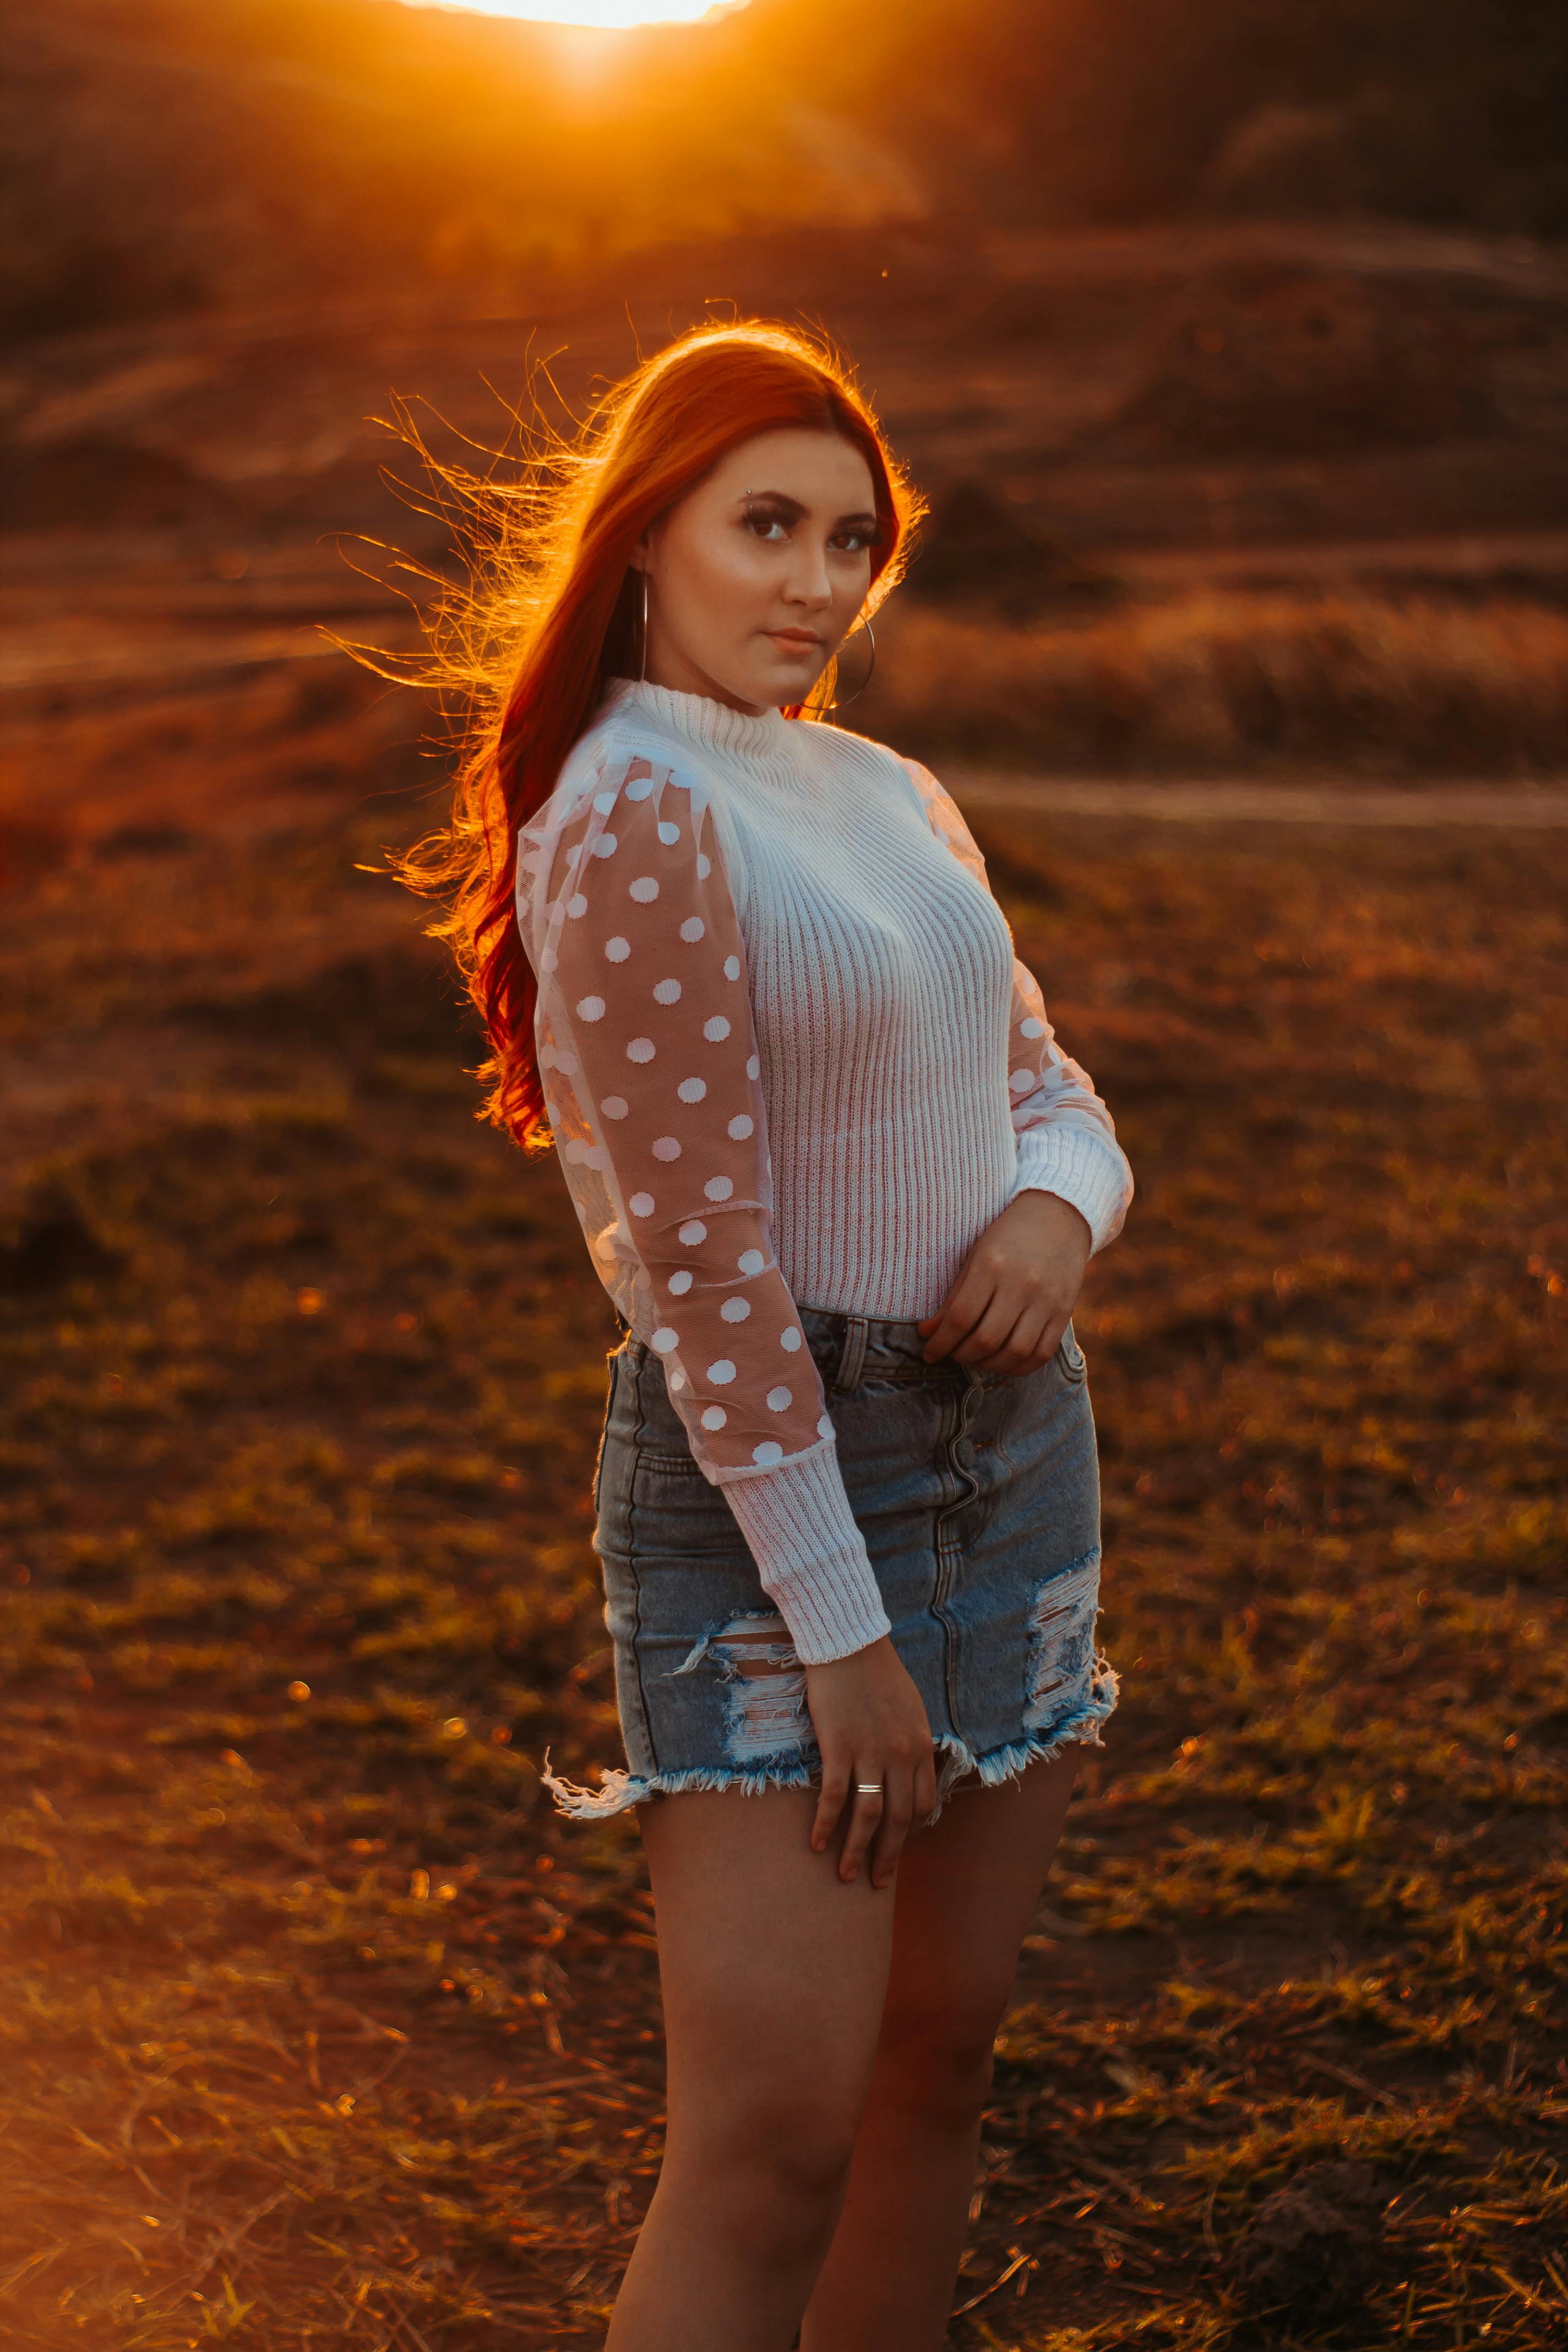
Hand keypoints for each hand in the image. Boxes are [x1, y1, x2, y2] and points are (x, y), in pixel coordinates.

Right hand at [805, 1637, 937, 1888]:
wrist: (849, 1642)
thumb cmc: (877, 1672)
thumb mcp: (910, 1708)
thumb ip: (912, 1742)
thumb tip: (908, 1770)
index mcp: (921, 1746)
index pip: (923, 1804)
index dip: (910, 1830)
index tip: (896, 1845)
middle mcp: (901, 1755)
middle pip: (899, 1819)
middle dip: (888, 1855)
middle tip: (877, 1882)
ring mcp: (871, 1752)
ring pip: (869, 1816)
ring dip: (857, 1851)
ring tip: (847, 1876)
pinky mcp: (839, 1746)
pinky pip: (835, 1796)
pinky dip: (826, 1824)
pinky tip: (815, 1843)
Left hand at [918, 1189, 1089, 1373]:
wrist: (1059, 1218)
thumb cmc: (1008, 1238)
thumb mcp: (975, 1259)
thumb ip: (953, 1298)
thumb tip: (927, 1333)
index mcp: (992, 1265)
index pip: (960, 1318)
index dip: (940, 1343)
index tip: (929, 1353)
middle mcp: (1021, 1284)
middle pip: (986, 1339)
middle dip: (961, 1356)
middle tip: (952, 1355)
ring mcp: (1046, 1300)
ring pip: (1015, 1352)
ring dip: (989, 1365)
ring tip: (976, 1359)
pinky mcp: (1064, 1312)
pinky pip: (1042, 1353)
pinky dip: (1019, 1367)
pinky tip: (1003, 1362)